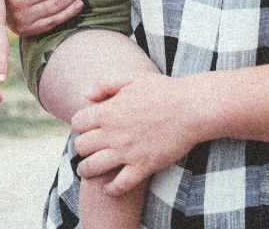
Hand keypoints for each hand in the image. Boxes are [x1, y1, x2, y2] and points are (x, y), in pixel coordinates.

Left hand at [72, 73, 199, 195]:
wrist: (190, 109)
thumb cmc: (163, 91)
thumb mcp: (132, 79)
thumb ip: (105, 85)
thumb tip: (86, 96)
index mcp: (108, 112)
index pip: (77, 123)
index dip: (80, 126)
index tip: (88, 128)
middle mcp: (113, 133)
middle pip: (81, 146)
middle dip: (82, 148)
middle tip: (88, 149)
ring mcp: (127, 152)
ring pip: (93, 168)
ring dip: (86, 170)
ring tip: (87, 171)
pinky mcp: (143, 166)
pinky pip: (119, 185)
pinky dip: (111, 189)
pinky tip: (109, 188)